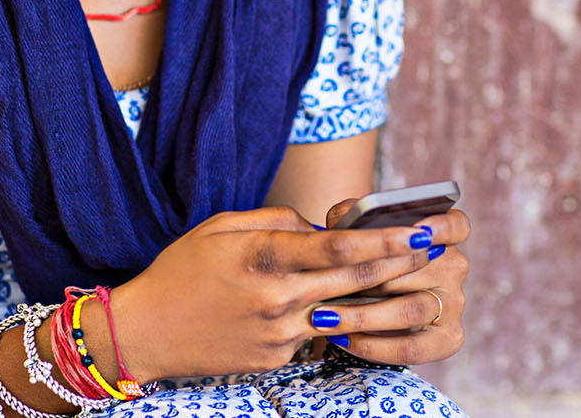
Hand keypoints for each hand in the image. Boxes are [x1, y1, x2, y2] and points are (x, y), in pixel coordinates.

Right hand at [111, 206, 437, 379]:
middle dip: (401, 263)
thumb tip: (321, 227)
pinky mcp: (275, 359)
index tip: (419, 229)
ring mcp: (278, 333)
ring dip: (386, 298)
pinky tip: (360, 309)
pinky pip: (317, 336)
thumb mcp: (222, 226)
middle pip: (354, 280)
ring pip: (346, 314)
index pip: (339, 246)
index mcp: (264, 257)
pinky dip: (339, 321)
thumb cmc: (182, 270)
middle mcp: (277, 298)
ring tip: (418, 281)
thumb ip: (278, 221)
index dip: (385, 239)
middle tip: (436, 247)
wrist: (144, 332)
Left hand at [311, 201, 470, 365]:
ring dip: (362, 316)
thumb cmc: (362, 262)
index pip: (455, 226)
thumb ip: (351, 218)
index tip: (419, 231)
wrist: (362, 305)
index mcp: (440, 235)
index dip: (441, 228)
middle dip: (370, 276)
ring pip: (411, 310)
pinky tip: (344, 339)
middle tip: (328, 282)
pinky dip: (373, 346)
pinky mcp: (448, 339)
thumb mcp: (357, 234)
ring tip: (325, 317)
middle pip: (418, 270)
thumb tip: (340, 221)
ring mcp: (454, 304)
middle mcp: (453, 268)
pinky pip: (411, 348)